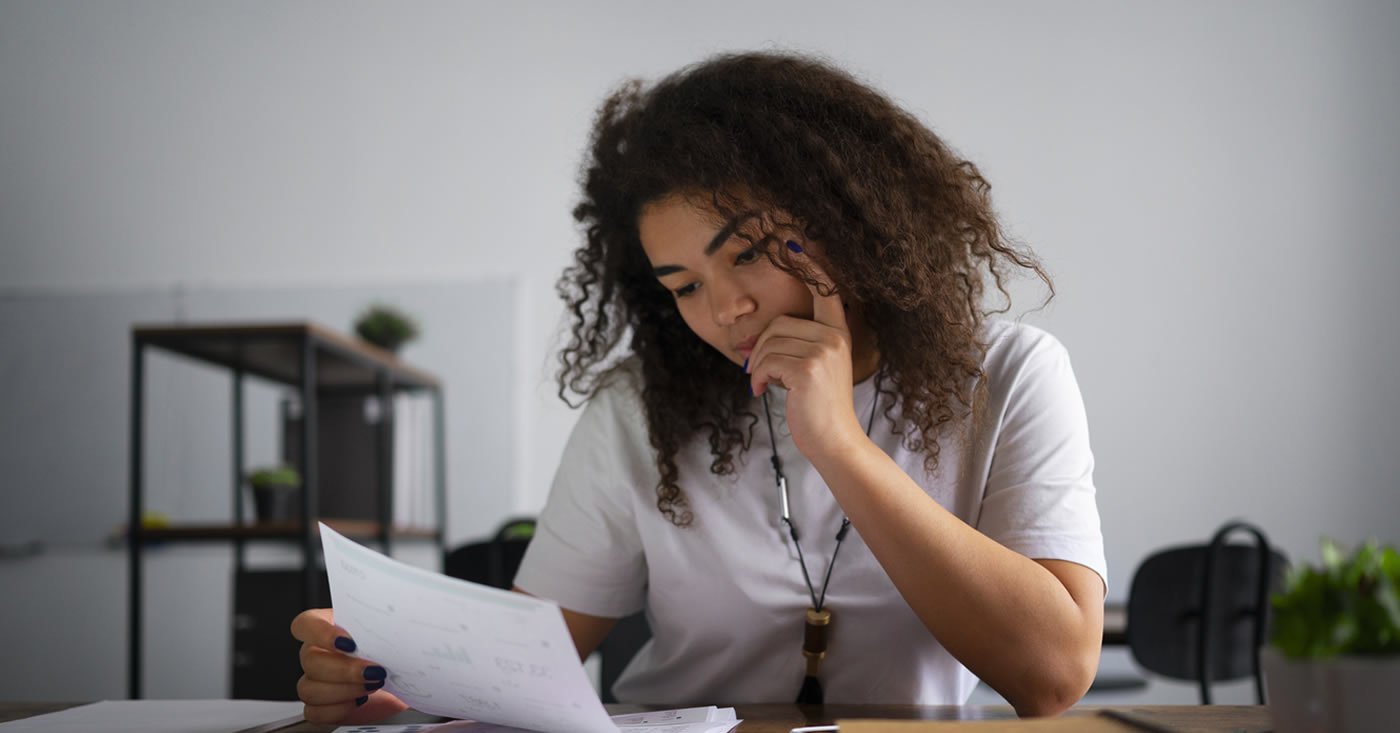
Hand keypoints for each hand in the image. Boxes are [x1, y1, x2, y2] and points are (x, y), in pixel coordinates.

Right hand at [290, 608, 408, 724]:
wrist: (404, 681)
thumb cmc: (394, 652)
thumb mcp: (392, 633)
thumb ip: (386, 627)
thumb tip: (395, 629)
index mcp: (329, 626)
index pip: (305, 624)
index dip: (321, 633)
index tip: (349, 643)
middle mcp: (318, 652)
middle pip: (309, 660)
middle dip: (344, 669)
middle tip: (373, 671)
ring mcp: (315, 680)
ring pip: (308, 688)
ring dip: (343, 691)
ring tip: (372, 686)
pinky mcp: (320, 706)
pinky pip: (314, 712)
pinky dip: (338, 709)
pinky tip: (359, 701)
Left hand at [746, 246, 864, 458]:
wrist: (835, 441)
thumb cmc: (819, 408)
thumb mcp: (815, 370)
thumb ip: (798, 347)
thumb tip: (759, 341)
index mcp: (838, 333)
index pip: (826, 290)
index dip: (809, 264)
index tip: (793, 240)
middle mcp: (834, 337)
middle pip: (779, 323)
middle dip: (763, 349)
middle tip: (763, 374)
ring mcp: (823, 351)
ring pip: (769, 342)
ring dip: (760, 367)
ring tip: (767, 385)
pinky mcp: (808, 368)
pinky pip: (767, 361)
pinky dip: (758, 378)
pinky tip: (763, 392)